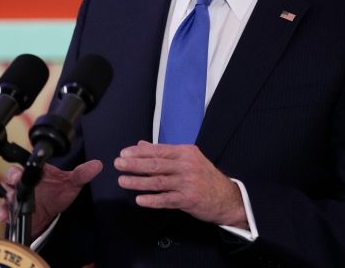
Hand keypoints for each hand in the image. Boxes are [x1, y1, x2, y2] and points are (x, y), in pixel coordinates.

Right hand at [0, 159, 102, 234]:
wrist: (48, 217)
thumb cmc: (58, 195)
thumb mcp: (72, 184)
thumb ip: (82, 174)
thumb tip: (98, 164)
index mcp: (39, 170)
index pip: (31, 162)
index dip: (28, 162)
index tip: (29, 166)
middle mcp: (25, 179)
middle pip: (14, 173)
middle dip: (14, 175)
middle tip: (17, 179)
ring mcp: (17, 193)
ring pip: (7, 189)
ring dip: (8, 193)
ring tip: (12, 198)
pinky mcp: (12, 208)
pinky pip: (3, 208)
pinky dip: (3, 211)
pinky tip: (6, 216)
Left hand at [115, 140, 247, 228]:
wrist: (226, 197)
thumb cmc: (204, 177)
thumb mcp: (188, 159)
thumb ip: (164, 153)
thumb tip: (141, 145)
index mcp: (186, 152)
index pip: (159, 150)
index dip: (140, 152)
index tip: (124, 153)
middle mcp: (187, 165)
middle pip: (156, 165)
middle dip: (134, 164)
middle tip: (118, 164)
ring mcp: (188, 183)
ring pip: (158, 182)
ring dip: (138, 182)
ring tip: (122, 181)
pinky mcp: (188, 199)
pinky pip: (166, 200)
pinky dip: (152, 200)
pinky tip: (139, 200)